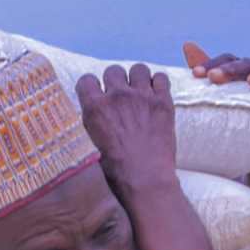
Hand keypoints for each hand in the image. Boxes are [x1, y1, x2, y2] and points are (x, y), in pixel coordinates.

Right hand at [76, 64, 215, 249]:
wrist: (146, 181)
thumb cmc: (116, 172)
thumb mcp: (92, 146)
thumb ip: (93, 123)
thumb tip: (95, 114)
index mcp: (95, 108)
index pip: (86, 80)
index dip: (91, 87)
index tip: (96, 95)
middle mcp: (117, 96)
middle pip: (113, 70)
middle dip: (115, 81)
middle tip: (120, 97)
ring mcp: (142, 96)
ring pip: (138, 68)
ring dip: (138, 78)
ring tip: (140, 92)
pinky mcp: (163, 101)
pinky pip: (161, 77)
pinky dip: (158, 84)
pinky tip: (156, 96)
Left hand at [183, 42, 249, 172]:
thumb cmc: (235, 124)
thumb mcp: (218, 104)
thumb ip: (207, 78)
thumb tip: (188, 45)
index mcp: (242, 76)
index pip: (229, 61)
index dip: (214, 64)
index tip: (195, 74)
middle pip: (249, 66)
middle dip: (232, 70)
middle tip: (214, 77)